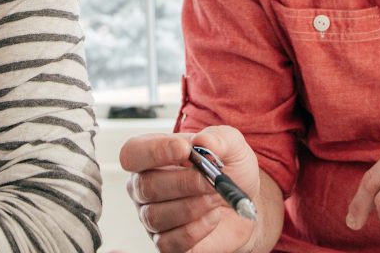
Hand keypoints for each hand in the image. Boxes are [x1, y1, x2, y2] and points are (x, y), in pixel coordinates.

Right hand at [121, 126, 260, 252]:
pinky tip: (213, 217)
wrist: (247, 201)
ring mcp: (152, 217)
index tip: (185, 151)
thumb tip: (202, 141)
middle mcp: (145, 187)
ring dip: (194, 206)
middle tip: (211, 181)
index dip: (154, 152)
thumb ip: (219, 138)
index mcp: (152, 156)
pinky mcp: (166, 243)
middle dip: (184, 183)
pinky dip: (198, 229)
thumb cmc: (230, 168)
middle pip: (145, 187)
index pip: (132, 153)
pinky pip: (170, 241)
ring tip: (216, 197)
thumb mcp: (232, 144)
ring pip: (156, 216)